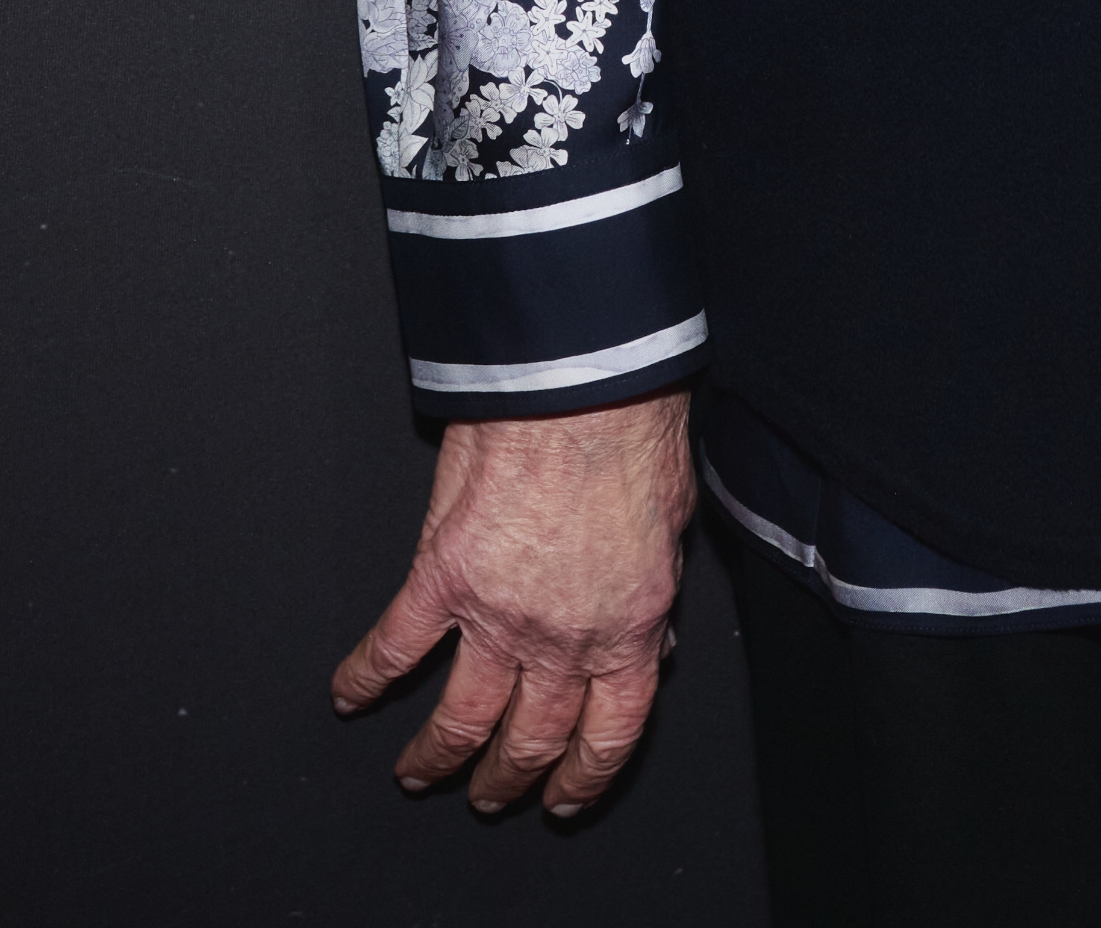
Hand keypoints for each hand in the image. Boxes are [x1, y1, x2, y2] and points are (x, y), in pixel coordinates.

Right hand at [333, 390, 695, 821]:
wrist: (585, 379)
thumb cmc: (635, 436)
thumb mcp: (673, 530)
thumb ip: (654, 598)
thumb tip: (652, 642)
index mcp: (627, 629)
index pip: (608, 735)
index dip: (582, 778)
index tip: (562, 798)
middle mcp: (562, 638)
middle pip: (529, 738)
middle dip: (506, 778)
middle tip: (489, 793)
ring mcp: (496, 613)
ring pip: (459, 717)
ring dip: (435, 756)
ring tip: (419, 772)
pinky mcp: (441, 575)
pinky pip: (394, 646)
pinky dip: (365, 677)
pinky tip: (349, 695)